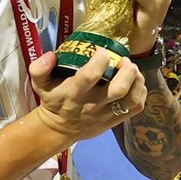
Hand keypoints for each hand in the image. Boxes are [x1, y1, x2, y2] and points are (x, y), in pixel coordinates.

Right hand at [30, 51, 146, 142]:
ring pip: (131, 100)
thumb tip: (52, 55)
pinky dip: (141, 93)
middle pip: (118, 89)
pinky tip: (135, 82)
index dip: (100, 60)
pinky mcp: (116, 120)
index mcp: (74, 93)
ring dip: (137, 81)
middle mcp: (92, 104)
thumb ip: (39, 68)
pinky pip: (136, 108)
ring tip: (133, 69)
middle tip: (124, 60)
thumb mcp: (40, 84)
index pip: (90, 76)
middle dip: (127, 71)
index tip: (103, 51)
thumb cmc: (53, 100)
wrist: (60, 128)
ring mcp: (106, 114)